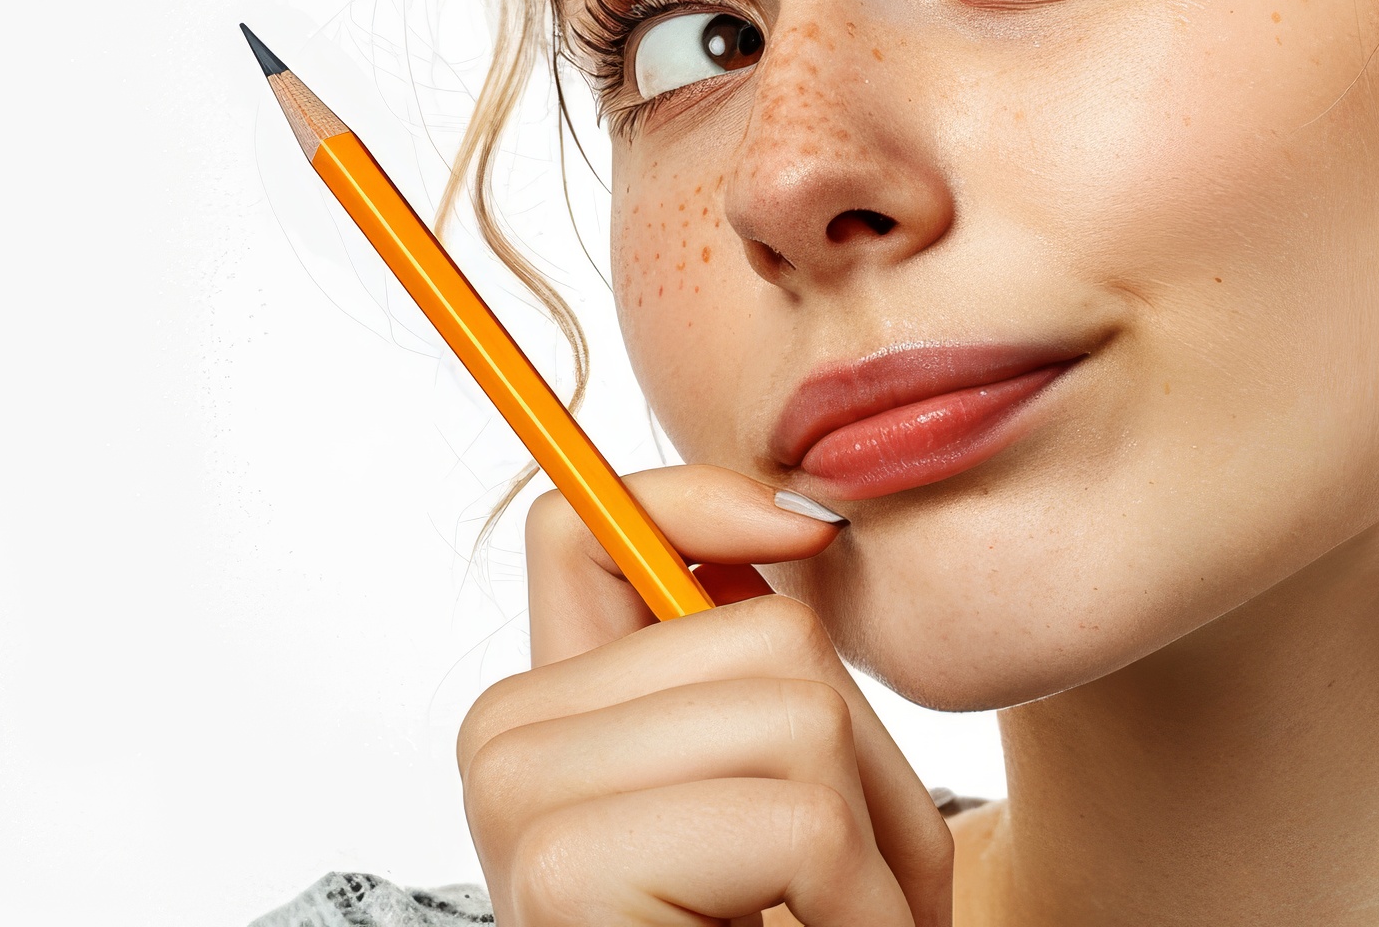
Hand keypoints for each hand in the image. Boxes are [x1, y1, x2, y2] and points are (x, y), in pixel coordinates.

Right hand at [457, 466, 953, 926]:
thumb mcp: (775, 795)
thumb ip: (752, 670)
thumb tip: (801, 522)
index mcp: (547, 711)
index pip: (583, 519)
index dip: (698, 494)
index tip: (809, 533)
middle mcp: (503, 742)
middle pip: (765, 634)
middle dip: (867, 767)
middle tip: (844, 892)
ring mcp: (518, 805)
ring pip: (796, 713)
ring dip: (875, 846)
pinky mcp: (562, 874)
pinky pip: (792, 818)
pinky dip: (853, 906)